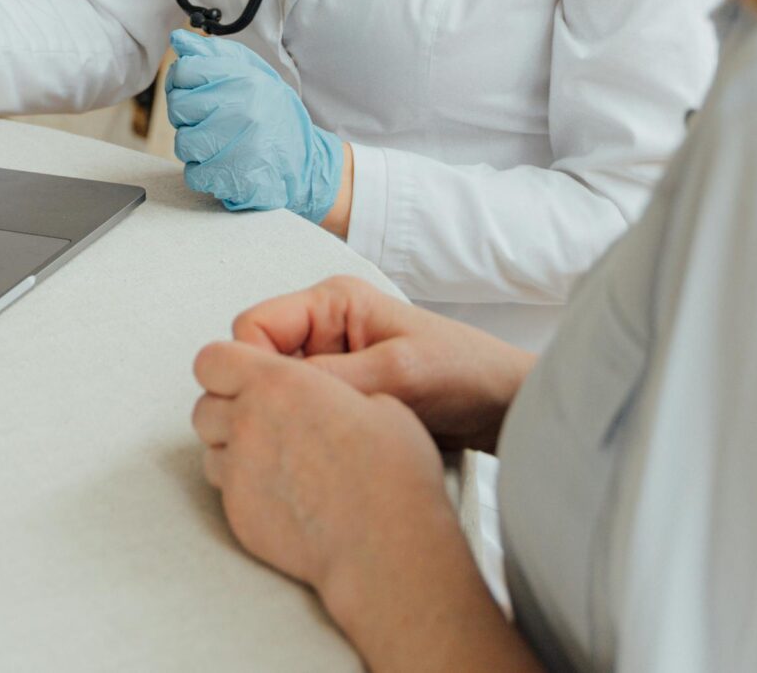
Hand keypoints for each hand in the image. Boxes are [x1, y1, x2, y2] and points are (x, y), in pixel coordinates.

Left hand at [166, 31, 345, 223]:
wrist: (306, 161)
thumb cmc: (275, 115)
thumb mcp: (254, 74)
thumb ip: (215, 55)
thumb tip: (179, 40)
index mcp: (246, 81)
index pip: (185, 71)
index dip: (181, 81)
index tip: (191, 89)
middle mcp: (241, 110)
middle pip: (178, 107)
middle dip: (187, 115)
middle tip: (209, 119)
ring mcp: (237, 145)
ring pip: (183, 142)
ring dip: (195, 146)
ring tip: (219, 142)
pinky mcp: (232, 177)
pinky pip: (193, 173)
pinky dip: (203, 171)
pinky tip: (222, 163)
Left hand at [191, 339, 452, 598]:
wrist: (384, 546)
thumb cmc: (390, 471)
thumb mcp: (378, 401)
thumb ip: (333, 388)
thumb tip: (328, 397)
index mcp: (278, 384)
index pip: (213, 360)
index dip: (229, 365)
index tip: (251, 376)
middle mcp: (247, 425)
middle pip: (203, 407)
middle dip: (226, 409)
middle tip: (266, 419)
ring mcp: (239, 474)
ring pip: (210, 450)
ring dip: (233, 449)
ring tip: (277, 458)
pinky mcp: (240, 516)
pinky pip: (226, 491)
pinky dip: (245, 487)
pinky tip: (285, 492)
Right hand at [232, 276, 534, 451]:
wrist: (504, 408)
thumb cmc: (463, 374)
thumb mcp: (396, 373)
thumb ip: (331, 378)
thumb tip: (270, 391)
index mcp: (331, 303)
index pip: (252, 327)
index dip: (252, 368)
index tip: (271, 408)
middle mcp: (322, 329)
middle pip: (257, 362)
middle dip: (267, 397)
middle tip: (292, 433)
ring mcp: (329, 365)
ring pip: (275, 393)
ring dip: (287, 418)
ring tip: (315, 445)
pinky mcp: (340, 397)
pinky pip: (300, 414)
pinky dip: (304, 433)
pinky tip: (325, 453)